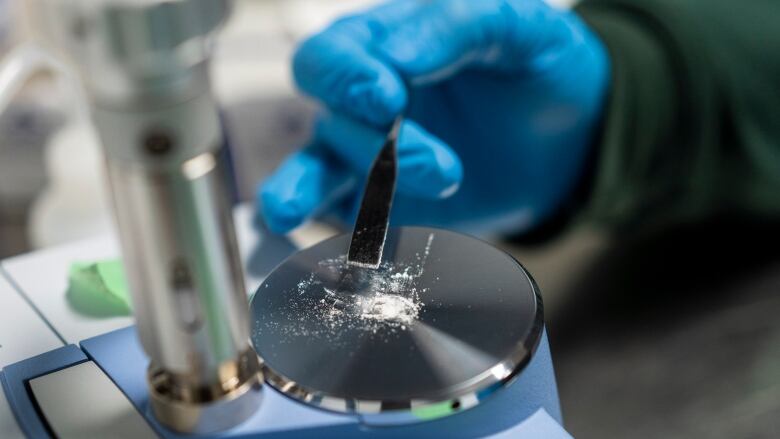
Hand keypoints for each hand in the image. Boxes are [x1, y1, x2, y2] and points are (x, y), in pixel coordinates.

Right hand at [259, 0, 609, 234]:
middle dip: (369, 143)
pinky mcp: (380, 208)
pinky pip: (338, 220)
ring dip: (318, 191)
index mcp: (385, 44)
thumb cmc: (537, 67)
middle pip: (327, 116)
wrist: (566, 139)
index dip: (349, 78)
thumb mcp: (519, 26)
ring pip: (316, 171)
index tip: (389, 99)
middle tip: (440, 167)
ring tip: (326, 210)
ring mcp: (367, 158)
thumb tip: (398, 59)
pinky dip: (323, 234)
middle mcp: (364, 103)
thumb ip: (457, 25)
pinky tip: (303, 244)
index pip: (334, 55)